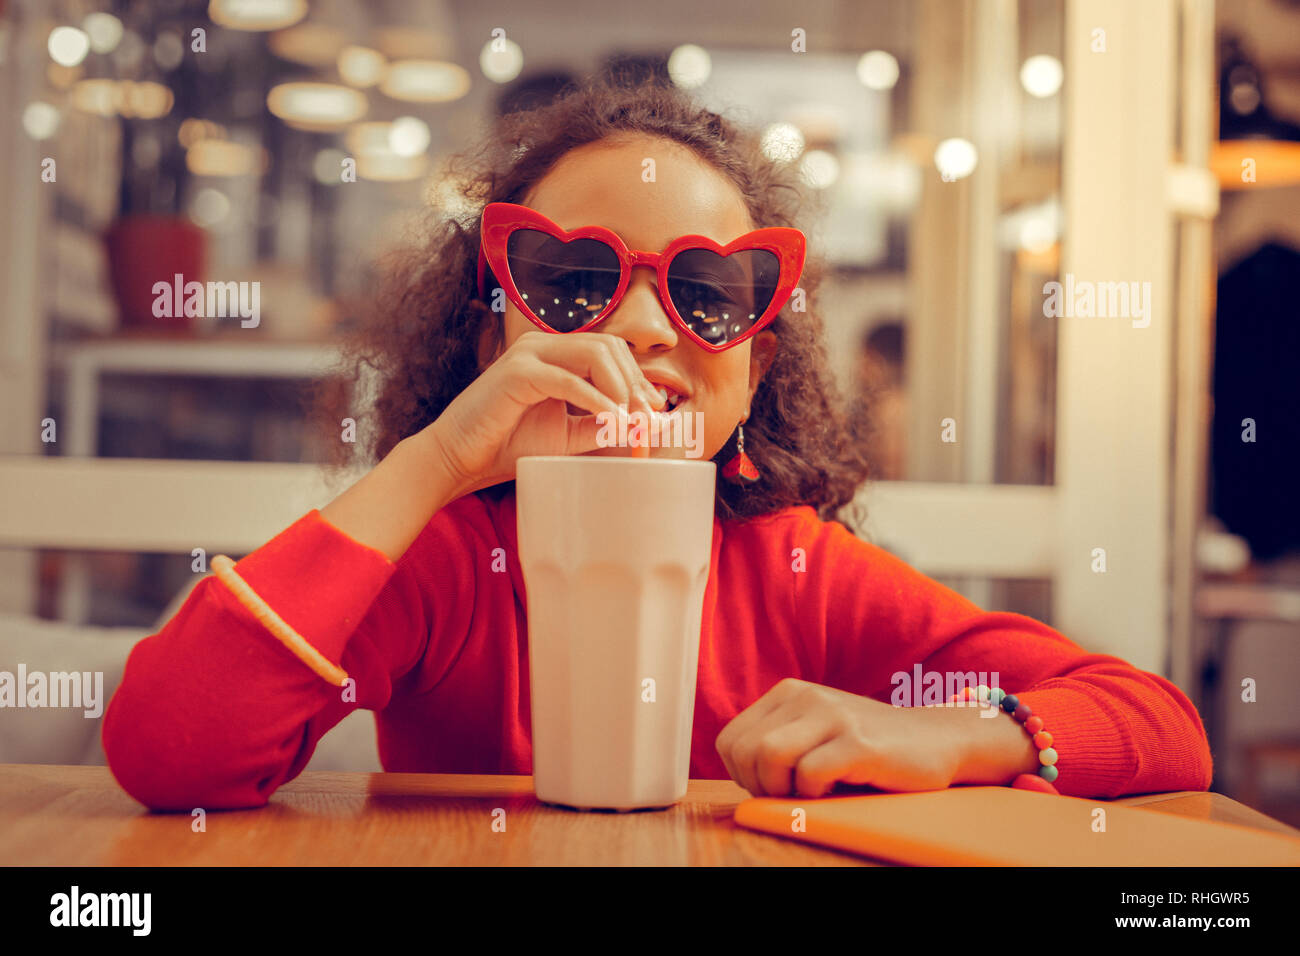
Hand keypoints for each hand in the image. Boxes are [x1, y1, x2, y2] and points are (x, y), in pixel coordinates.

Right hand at [429, 330, 665, 495]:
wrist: (462, 457)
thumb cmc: (509, 444)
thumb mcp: (567, 434)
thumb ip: (600, 425)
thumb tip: (642, 426)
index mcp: (555, 354)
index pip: (610, 351)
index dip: (638, 379)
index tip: (654, 412)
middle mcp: (543, 345)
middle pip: (608, 346)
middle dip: (634, 382)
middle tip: (648, 418)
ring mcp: (529, 354)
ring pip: (594, 354)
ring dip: (620, 388)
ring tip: (631, 420)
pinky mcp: (517, 372)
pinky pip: (568, 379)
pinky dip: (596, 400)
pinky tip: (611, 420)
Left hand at [714, 678, 963, 797]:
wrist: (937, 739)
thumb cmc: (868, 748)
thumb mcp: (813, 733)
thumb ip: (777, 744)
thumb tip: (739, 776)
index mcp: (787, 693)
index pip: (730, 741)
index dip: (742, 775)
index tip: (774, 785)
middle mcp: (805, 696)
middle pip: (745, 751)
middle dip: (760, 786)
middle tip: (793, 793)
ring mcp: (833, 716)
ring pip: (768, 757)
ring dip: (784, 789)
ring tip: (812, 791)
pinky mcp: (858, 742)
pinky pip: (809, 774)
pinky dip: (814, 794)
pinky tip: (836, 790)